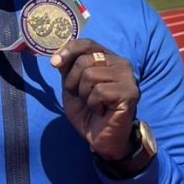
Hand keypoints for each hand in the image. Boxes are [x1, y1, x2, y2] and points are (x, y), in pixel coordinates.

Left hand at [50, 39, 139, 159]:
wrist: (101, 139)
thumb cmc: (88, 111)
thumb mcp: (72, 86)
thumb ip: (67, 68)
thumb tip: (58, 54)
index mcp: (107, 58)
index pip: (87, 43)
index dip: (68, 50)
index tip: (54, 63)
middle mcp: (121, 63)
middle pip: (85, 60)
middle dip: (74, 81)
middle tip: (82, 97)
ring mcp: (127, 77)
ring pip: (90, 75)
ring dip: (84, 94)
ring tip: (93, 104)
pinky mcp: (130, 93)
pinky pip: (99, 91)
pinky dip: (93, 104)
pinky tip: (102, 111)